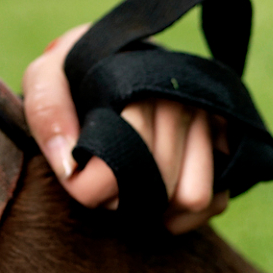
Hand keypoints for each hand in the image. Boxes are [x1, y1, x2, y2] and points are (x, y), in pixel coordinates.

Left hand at [22, 24, 228, 234]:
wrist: (113, 57)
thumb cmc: (75, 73)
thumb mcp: (45, 76)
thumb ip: (47, 111)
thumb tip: (70, 168)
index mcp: (142, 81)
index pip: (129, 152)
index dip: (95, 182)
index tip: (76, 174)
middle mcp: (185, 99)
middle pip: (161, 183)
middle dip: (121, 198)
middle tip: (99, 180)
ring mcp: (210, 122)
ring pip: (194, 197)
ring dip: (154, 208)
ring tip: (126, 187)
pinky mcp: (226, 145)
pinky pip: (215, 201)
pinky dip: (184, 215)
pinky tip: (153, 201)